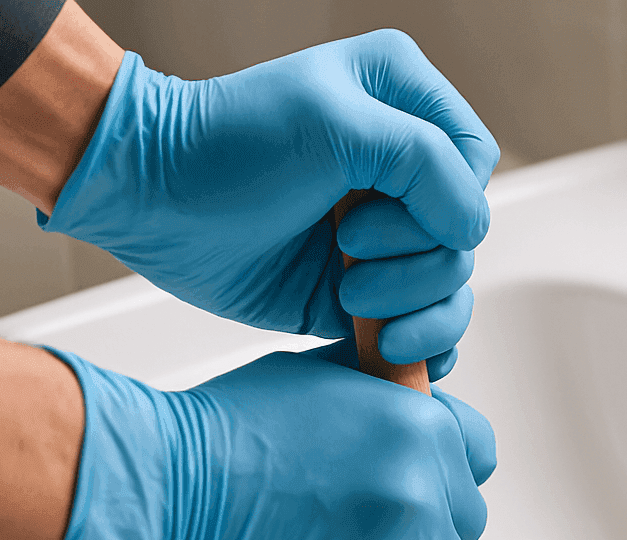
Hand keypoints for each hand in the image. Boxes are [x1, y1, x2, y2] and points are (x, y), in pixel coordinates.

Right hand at [2, 347, 496, 539]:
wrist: (165, 498)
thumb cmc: (224, 436)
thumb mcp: (320, 383)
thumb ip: (384, 401)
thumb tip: (416, 409)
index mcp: (418, 428)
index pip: (477, 461)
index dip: (443, 476)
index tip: (417, 490)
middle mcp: (423, 492)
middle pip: (462, 532)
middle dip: (421, 535)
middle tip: (361, 535)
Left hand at [40, 31, 499, 372]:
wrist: (151, 199)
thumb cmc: (229, 144)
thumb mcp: (335, 124)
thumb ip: (425, 162)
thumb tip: (473, 231)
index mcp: (405, 104)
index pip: (475, 165)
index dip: (443, 202)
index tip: (367, 208)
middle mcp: (403, 171)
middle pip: (466, 236)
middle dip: (414, 259)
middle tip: (344, 247)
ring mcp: (386, 236)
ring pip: (452, 287)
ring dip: (411, 306)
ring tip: (350, 299)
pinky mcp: (365, 290)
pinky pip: (427, 328)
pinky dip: (421, 346)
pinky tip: (390, 347)